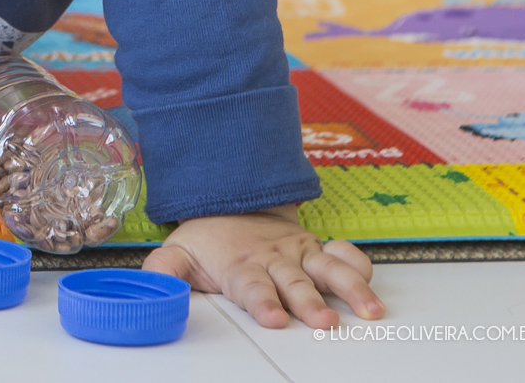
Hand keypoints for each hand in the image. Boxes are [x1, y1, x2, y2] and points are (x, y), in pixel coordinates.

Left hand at [143, 204, 383, 329]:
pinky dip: (359, 262)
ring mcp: (299, 254)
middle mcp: (274, 261)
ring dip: (350, 288)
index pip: (252, 289)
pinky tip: (371, 278)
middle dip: (310, 303)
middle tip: (324, 322)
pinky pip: (344, 252)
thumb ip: (163, 273)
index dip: (263, 304)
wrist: (231, 201)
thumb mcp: (178, 254)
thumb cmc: (209, 241)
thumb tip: (153, 292)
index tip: (274, 319)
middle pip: (295, 284)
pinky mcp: (317, 248)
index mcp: (241, 267)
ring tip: (370, 310)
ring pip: (328, 269)